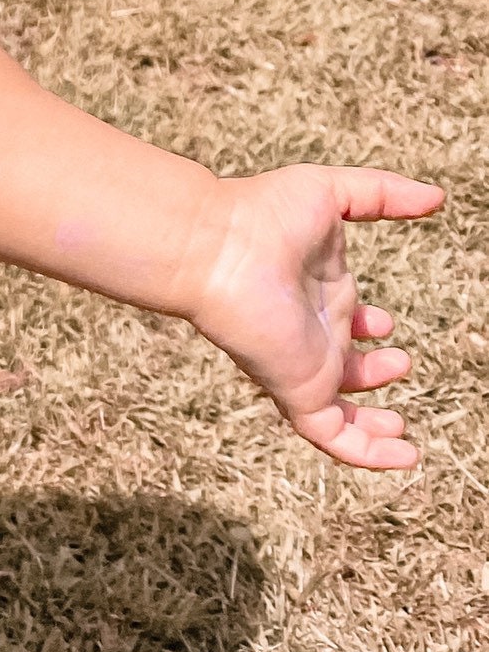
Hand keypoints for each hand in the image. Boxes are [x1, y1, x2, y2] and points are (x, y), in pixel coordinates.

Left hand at [185, 166, 444, 468]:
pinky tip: (404, 457)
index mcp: (317, 292)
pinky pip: (335, 437)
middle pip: (341, 365)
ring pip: (339, 412)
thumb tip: (435, 197)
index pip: (345, 318)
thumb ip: (384, 193)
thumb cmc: (260, 215)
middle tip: (398, 363)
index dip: (368, 325)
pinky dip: (368, 454)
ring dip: (371, 425)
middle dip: (370, 372)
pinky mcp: (298, 390)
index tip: (386, 324)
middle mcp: (308, 332)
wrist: (216, 247)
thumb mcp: (333, 193)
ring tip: (400, 428)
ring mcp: (304, 365)